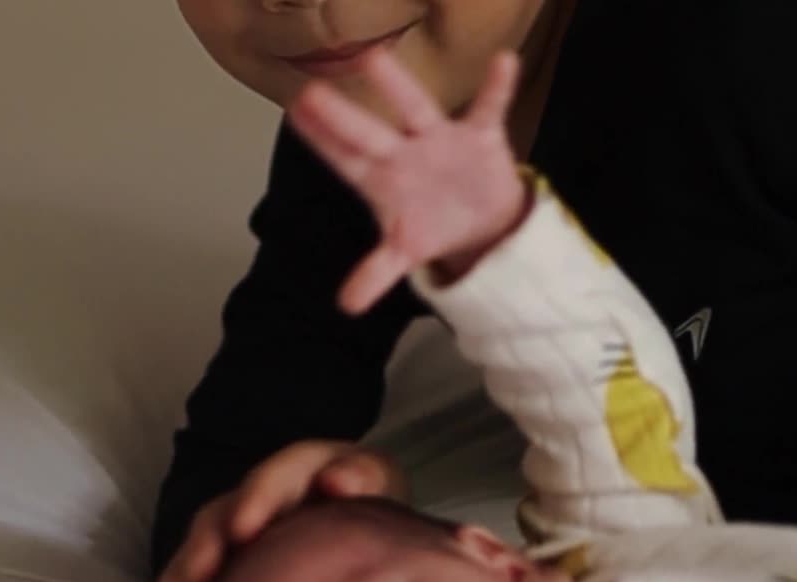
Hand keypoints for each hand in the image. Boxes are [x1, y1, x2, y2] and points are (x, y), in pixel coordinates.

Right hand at [146, 441, 404, 581]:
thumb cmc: (369, 498)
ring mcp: (243, 520)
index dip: (259, 498)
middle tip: (200, 572)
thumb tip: (339, 481)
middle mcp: (266, 490)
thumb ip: (365, 476)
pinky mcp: (231, 553)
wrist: (355, 515)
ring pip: (209, 538)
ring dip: (188, 567)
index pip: (281, 474)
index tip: (244, 529)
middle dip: (213, 539)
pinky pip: (200, 569)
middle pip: (231, 508)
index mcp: (306, 466)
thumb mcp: (377, 480)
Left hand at [287, 47, 527, 314]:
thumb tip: (346, 306)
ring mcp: (439, 139)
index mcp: (381, 178)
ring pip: (416, 109)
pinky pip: (488, 107)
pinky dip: (497, 86)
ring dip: (397, 88)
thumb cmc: (433, 223)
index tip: (293, 115)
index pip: (345, 160)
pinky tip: (503, 62)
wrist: (484, 218)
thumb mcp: (404, 252)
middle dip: (344, 118)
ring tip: (375, 60)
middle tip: (311, 92)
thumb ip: (374, 274)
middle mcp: (404, 151)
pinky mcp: (479, 135)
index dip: (321, 142)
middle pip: (370, 134)